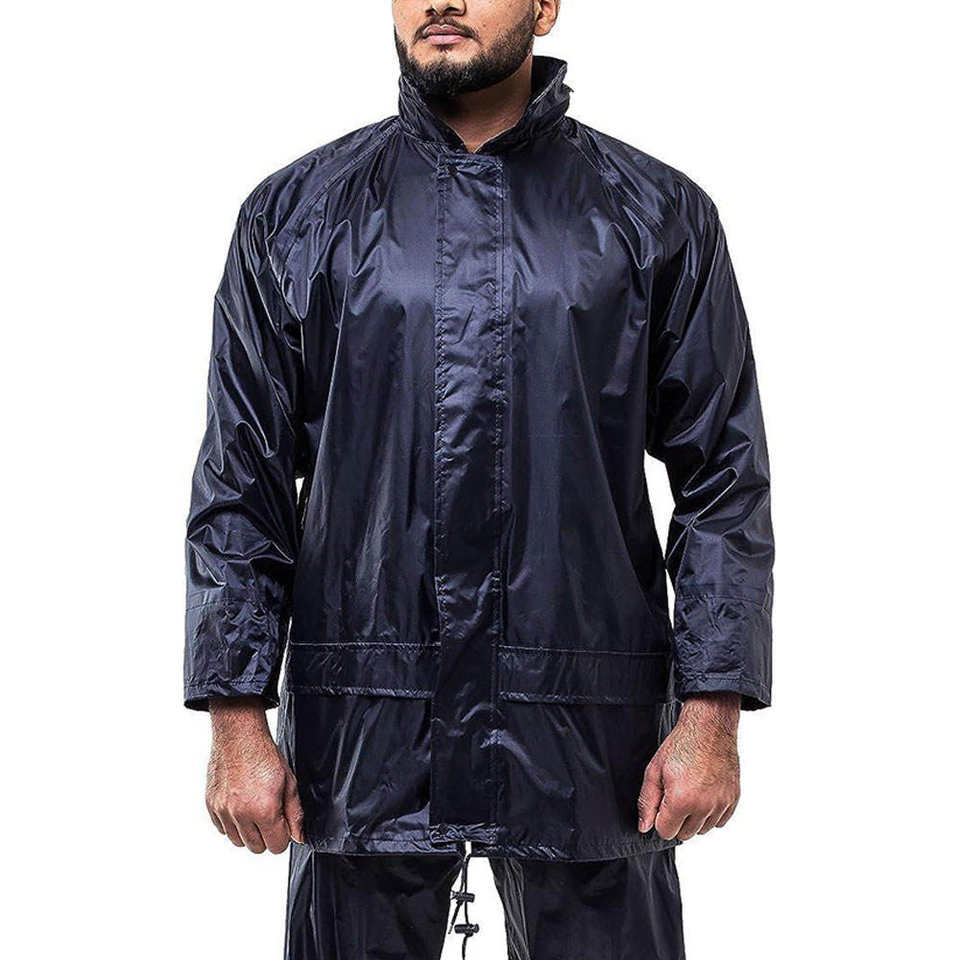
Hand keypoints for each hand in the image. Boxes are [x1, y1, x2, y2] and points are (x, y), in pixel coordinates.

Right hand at [205, 696, 304, 852]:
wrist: (239, 736)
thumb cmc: (265, 755)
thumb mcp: (289, 782)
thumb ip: (295, 813)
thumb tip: (298, 837)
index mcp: (264, 810)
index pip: (276, 846)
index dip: (283, 835)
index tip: (282, 823)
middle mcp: (241, 814)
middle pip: (256, 848)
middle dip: (266, 835)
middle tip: (270, 814)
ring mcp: (223, 811)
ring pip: (238, 841)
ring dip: (248, 831)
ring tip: (254, 808)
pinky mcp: (211, 805)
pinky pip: (222, 829)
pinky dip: (231, 823)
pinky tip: (240, 804)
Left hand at [637, 692, 740, 840]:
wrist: (709, 729)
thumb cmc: (681, 746)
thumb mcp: (654, 770)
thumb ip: (647, 801)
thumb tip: (644, 827)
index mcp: (682, 801)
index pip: (666, 832)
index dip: (660, 818)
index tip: (662, 801)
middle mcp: (704, 807)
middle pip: (685, 835)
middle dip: (676, 819)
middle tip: (675, 795)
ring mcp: (721, 804)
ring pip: (703, 830)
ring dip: (694, 818)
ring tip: (690, 792)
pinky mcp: (733, 799)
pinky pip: (720, 821)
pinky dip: (711, 813)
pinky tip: (704, 793)